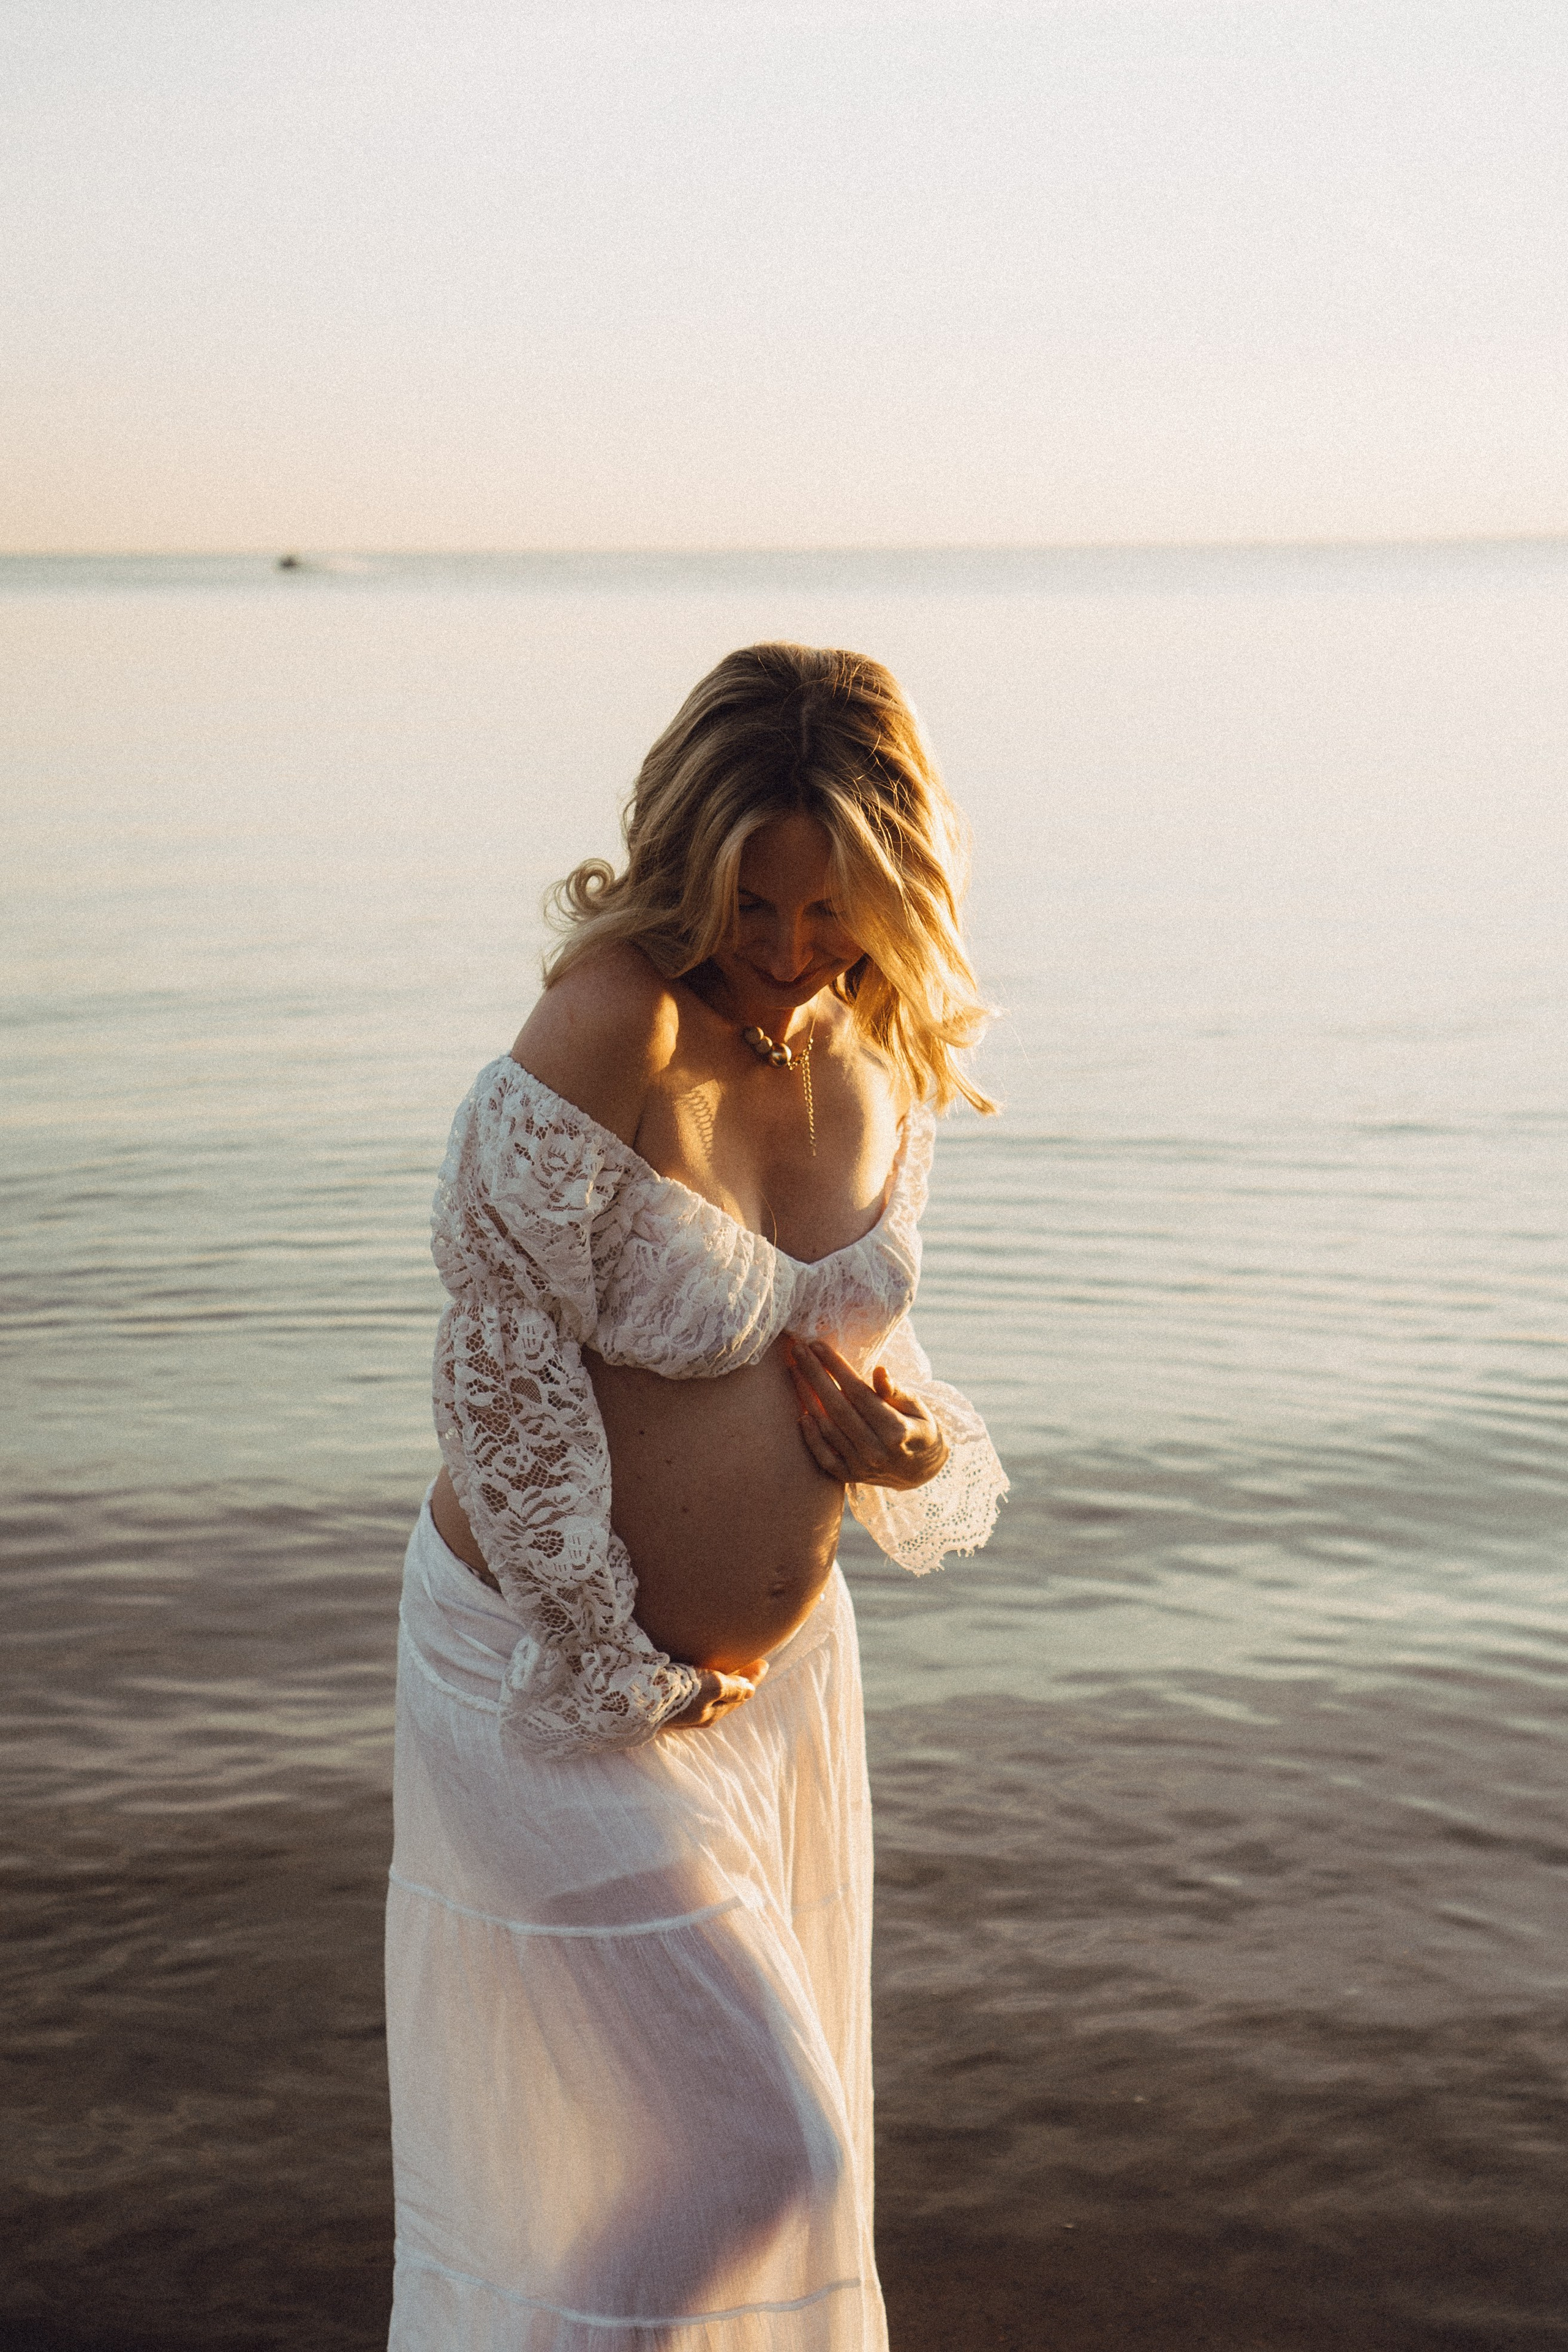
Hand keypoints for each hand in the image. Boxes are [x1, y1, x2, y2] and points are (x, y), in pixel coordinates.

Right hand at [667, 1659, 767, 1730]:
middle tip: (752, 1664)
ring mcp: (682, 1711)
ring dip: (722, 1682)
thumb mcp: (712, 1687)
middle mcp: (698, 1715)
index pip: (740, 1695)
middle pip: (726, 1697)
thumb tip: (751, 1690)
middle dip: (740, 1681)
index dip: (753, 1678)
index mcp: (712, 1713)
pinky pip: (694, 1693)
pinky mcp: (667, 1703)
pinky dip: (705, 1683)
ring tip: (728, 1667)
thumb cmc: (678, 1692)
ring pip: (710, 1696)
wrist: (637, 1699)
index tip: (764, 1662)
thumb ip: (732, 1688)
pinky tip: (699, 1675)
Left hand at [785, 1338, 949, 1490]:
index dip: (836, 1367)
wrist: (922, 1471)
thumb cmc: (919, 1428)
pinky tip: (801, 1414)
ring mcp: (861, 1466)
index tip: (818, 1345)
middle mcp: (876, 1450)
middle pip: (837, 1407)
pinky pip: (824, 1457)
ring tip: (794, 1371)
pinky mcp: (850, 1477)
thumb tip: (880, 1371)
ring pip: (827, 1428)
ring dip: (807, 1398)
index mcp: (896, 1430)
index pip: (858, 1392)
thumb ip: (896, 1391)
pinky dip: (811, 1437)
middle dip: (814, 1375)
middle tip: (798, 1351)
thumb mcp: (917, 1407)